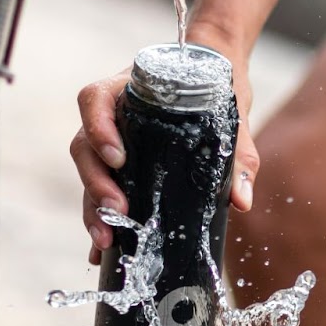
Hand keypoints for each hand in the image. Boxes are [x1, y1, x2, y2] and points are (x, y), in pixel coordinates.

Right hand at [70, 28, 259, 264]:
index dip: (99, 129)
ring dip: (92, 206)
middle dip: (95, 183)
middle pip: (85, 146)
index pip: (95, 101)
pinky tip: (102, 249)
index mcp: (129, 90)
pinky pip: (99, 188)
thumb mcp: (232, 118)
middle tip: (116, 212)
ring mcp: (111, 139)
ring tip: (106, 239)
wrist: (216, 76)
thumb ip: (239, 155)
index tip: (118, 157)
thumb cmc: (218, 89)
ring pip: (88, 172)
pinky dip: (99, 217)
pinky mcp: (118, 163)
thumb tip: (241, 200)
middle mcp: (112, 114)